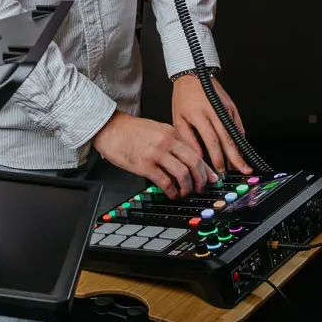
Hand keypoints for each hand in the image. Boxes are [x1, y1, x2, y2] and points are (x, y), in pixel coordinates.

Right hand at [92, 112, 216, 199]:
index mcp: (171, 132)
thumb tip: (184, 159)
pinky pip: (165, 182)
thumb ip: (171, 141)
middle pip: (194, 162)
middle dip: (201, 178)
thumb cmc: (130, 130)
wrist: (110, 128)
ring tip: (185, 192)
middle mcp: (167, 142)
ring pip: (182, 173)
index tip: (211, 177)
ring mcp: (156, 154)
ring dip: (187, 187)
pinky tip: (172, 194)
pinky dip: (172, 191)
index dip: (205, 167)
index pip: (195, 151)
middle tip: (201, 187)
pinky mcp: (144, 165)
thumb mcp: (156, 129)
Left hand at [171, 73, 250, 175]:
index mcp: (199, 115)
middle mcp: (214, 111)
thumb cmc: (183, 97)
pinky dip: (240, 138)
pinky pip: (238, 125)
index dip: (217, 157)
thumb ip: (188, 139)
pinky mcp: (231, 106)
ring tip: (242, 165)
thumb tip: (198, 157)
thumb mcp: (178, 118)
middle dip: (233, 158)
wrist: (192, 75)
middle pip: (227, 139)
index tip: (219, 169)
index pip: (211, 141)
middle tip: (238, 171)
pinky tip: (241, 149)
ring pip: (235, 133)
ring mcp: (225, 108)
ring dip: (239, 151)